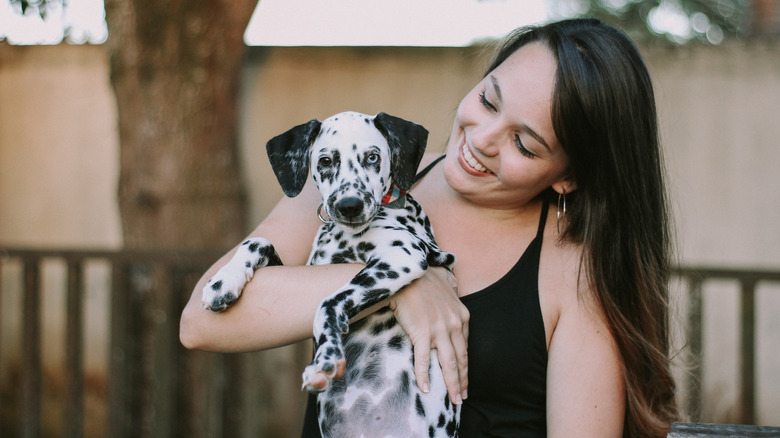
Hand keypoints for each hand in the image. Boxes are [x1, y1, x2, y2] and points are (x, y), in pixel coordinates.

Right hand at [388, 266, 468, 404]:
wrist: (408, 273)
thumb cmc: (423, 275)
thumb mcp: (445, 279)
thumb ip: (452, 285)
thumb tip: (454, 283)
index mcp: (462, 315)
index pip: (465, 347)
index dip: (466, 366)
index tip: (465, 380)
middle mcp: (454, 325)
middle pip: (461, 359)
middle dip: (463, 381)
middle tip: (462, 397)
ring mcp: (439, 330)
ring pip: (449, 363)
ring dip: (452, 384)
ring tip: (454, 400)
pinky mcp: (422, 333)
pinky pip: (423, 360)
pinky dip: (425, 376)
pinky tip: (426, 389)